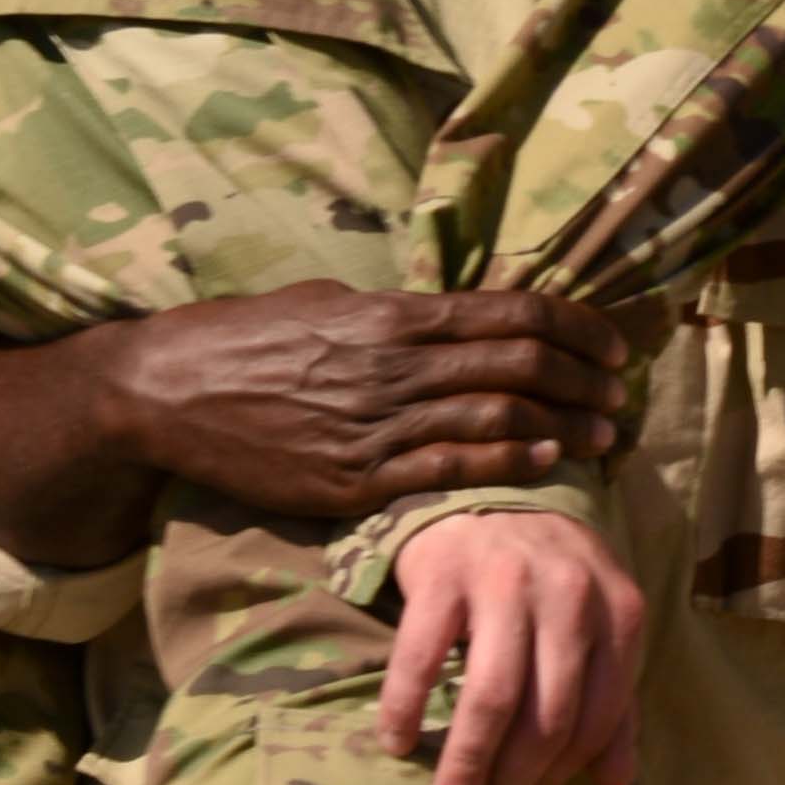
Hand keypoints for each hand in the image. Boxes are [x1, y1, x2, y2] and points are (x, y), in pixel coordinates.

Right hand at [0, 278, 631, 569]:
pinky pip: (447, 474)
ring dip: (563, 428)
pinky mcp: (352, 483)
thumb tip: (453, 316)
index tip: (610, 344)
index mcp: (389, 315)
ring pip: (497, 422)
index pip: (512, 314)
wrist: (162, 392)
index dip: (576, 329)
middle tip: (622, 394)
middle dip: (585, 380)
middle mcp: (392, 367)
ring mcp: (374, 429)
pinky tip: (542, 464)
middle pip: (520, 367)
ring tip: (603, 435)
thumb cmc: (241, 337)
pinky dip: (505, 467)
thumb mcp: (324, 301)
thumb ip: (393, 314)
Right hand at [376, 508, 646, 784]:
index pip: (595, 719)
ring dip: (466, 764)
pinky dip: (407, 706)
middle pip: (546, 717)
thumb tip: (617, 782)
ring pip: (492, 696)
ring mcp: (506, 580)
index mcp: (619, 615)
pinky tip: (397, 743)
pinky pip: (422, 656)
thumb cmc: (546, 580)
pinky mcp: (445, 571)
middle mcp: (570, 595)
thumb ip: (613, 703)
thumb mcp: (596, 629)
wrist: (487, 496)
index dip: (557, 780)